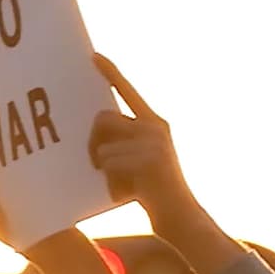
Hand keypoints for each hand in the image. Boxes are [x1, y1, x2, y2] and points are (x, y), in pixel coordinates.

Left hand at [89, 54, 198, 222]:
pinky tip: (128, 193)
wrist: (181, 217)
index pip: (128, 91)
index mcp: (154, 124)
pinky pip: (109, 163)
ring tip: (121, 183)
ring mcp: (154, 142)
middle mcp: (155, 127)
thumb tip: (95, 135)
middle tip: (96, 165)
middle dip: (92, 143)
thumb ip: (124, 143)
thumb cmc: (153, 192)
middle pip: (103, 119)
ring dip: (103, 168)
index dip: (110, 72)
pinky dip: (111, 181)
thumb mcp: (140, 161)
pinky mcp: (149, 160)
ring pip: (103, 146)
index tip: (94, 56)